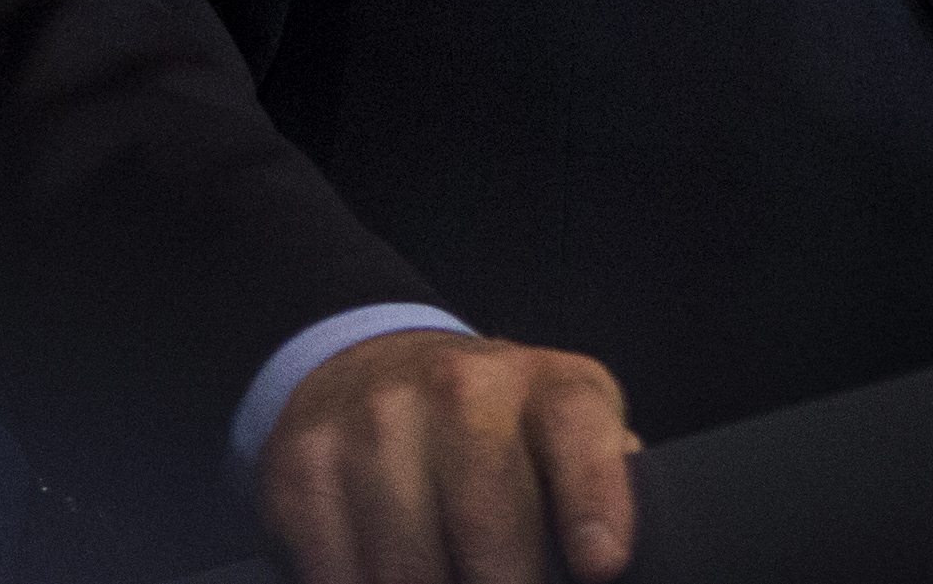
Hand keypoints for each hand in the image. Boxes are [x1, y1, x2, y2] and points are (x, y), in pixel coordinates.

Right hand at [254, 326, 639, 583]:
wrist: (369, 370)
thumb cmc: (495, 429)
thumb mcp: (564, 432)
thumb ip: (604, 486)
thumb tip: (626, 561)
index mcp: (545, 386)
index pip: (577, 434)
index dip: (594, 502)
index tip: (600, 562)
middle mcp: (458, 390)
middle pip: (490, 536)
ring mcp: (374, 426)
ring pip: (409, 576)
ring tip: (452, 582)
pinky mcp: (306, 468)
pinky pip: (340, 578)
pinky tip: (389, 579)